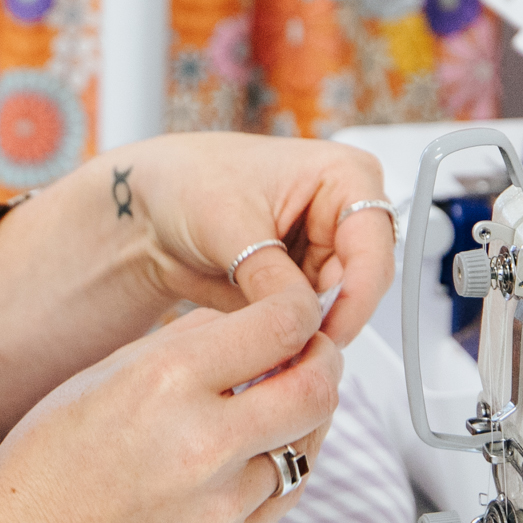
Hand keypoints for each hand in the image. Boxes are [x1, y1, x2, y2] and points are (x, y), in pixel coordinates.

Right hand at [0, 286, 343, 522]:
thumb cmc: (55, 454)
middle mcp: (203, 442)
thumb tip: (254, 320)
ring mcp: (221, 502)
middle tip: (312, 355)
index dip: (304, 313)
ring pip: (309, 445)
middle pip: (318, 389)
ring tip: (274, 406)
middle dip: (324, 363)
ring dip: (303, 418)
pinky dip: (282, 465)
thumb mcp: (113, 369)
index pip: (283, 326)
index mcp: (169, 379)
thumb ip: (194, 340)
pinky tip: (256, 452)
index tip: (300, 315)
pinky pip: (286, 492)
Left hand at [107, 133, 394, 346]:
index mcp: (344, 176)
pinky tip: (263, 342)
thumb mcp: (231, 227)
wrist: (148, 212)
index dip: (357, 294)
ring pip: (338, 310)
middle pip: (362, 284)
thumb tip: (302, 321)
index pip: (373, 244)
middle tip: (294, 347)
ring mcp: (323, 254)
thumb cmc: (187, 182)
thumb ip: (272, 277)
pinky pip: (311, 323)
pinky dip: (289, 336)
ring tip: (268, 342)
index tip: (327, 331)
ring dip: (307, 332)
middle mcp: (341, 216)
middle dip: (329, 318)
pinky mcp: (302, 287)